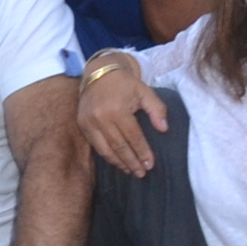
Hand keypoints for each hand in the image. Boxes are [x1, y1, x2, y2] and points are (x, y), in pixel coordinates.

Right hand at [78, 55, 164, 177]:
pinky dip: (107, 156)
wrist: (100, 72)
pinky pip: (96, 145)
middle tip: (142, 173)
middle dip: (132, 161)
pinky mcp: (82, 124)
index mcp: (117, 109)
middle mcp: (101, 117)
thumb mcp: (145, 92)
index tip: (150, 164)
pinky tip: (117, 162)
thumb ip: (157, 109)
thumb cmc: (126, 84)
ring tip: (131, 171)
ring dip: (119, 162)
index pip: (133, 136)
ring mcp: (89, 122)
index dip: (142, 152)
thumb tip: (164, 129)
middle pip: (119, 146)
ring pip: (106, 149)